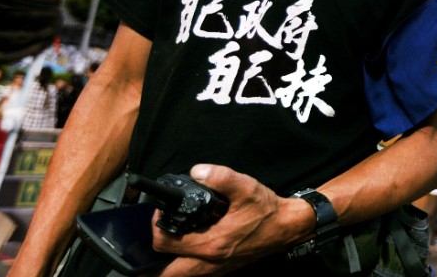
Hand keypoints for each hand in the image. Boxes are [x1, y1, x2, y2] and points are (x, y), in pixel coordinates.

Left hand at [150, 164, 309, 275]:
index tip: (161, 211)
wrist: (286, 227)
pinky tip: (184, 248)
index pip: (164, 243)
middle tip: (153, 237)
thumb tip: (197, 171)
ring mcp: (214, 269)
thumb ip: (221, 177)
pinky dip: (180, 266)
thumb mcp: (246, 187)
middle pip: (163, 272)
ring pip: (176, 276)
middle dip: (150, 260)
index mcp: (211, 244)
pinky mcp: (220, 269)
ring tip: (164, 244)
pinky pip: (191, 274)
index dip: (156, 225)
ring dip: (164, 265)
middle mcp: (209, 262)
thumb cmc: (267, 211)